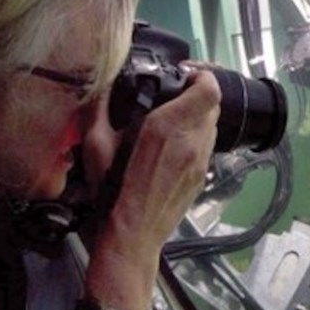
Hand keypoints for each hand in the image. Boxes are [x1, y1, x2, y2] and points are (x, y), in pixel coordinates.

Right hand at [83, 69, 220, 309]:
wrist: (133, 234)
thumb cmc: (112, 191)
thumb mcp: (96, 146)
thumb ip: (98, 109)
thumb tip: (97, 84)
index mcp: (168, 127)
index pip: (209, 89)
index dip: (202, 76)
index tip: (184, 75)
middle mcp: (192, 141)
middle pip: (213, 103)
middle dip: (197, 93)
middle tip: (176, 92)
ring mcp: (201, 160)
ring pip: (212, 124)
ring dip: (198, 115)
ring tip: (174, 117)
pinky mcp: (203, 175)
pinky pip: (207, 145)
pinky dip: (196, 136)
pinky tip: (174, 144)